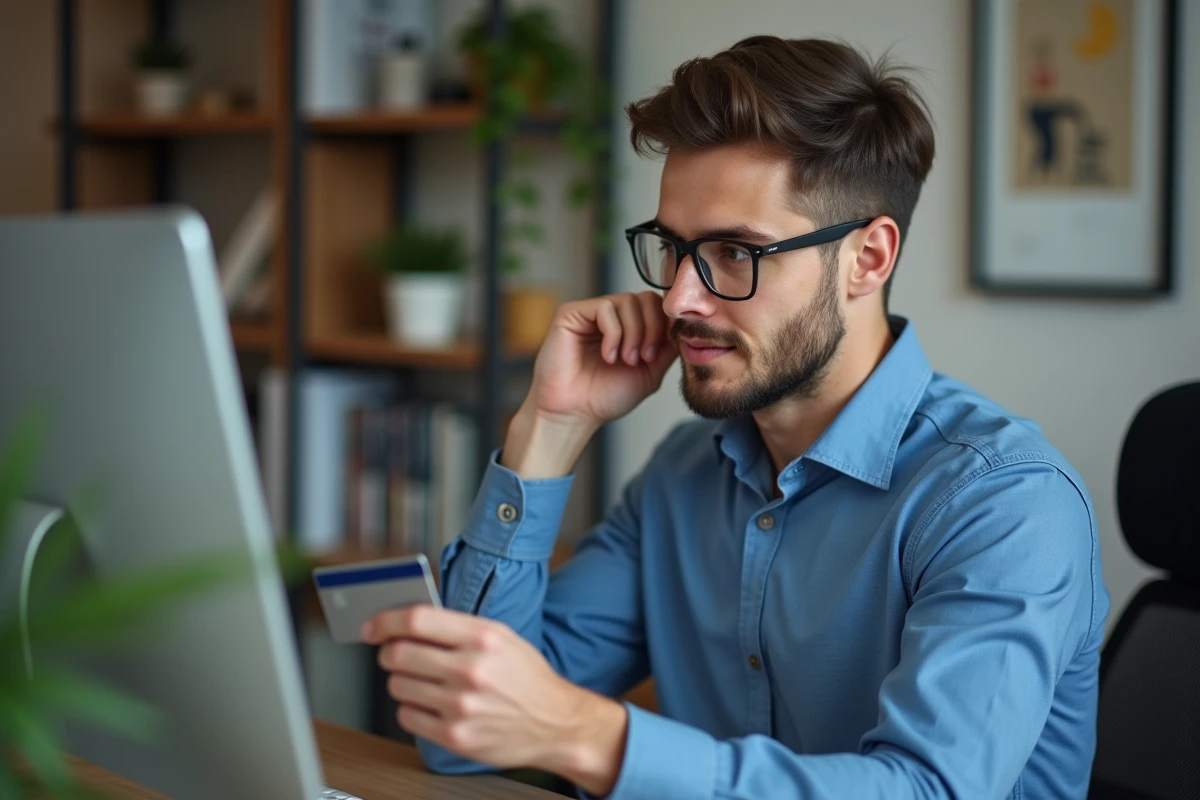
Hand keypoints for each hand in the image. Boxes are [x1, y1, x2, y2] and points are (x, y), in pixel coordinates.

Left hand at [363, 605, 626, 795]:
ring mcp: (461, 706)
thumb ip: (457, 628)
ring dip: (402, 682)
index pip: (417, 621)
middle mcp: (471, 670)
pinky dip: (411, 708)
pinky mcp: (455, 736)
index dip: (385, 621)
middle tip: (397, 655)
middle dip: (390, 653)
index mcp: (482, 637)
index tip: (372, 626)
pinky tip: (431, 704)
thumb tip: (408, 622)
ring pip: (398, 686)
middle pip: (399, 654)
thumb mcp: (501, 637)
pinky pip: (407, 716)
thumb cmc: (527, 679)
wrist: (555, 723)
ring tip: (424, 682)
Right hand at [530, 292, 676, 426]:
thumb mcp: (650, 373)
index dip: (665, 326)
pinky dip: (614, 334)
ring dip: (634, 334)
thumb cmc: (604, 397)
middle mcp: (611, 317)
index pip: (657, 307)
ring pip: (628, 301)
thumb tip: (685, 327)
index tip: (658, 355)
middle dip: (653, 328)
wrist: (574, 413)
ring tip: (625, 360)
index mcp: (628, 328)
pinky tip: (608, 356)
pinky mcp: (572, 314)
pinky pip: (605, 308)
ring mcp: (591, 313)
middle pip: (647, 298)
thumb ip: (667, 348)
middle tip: (645, 357)